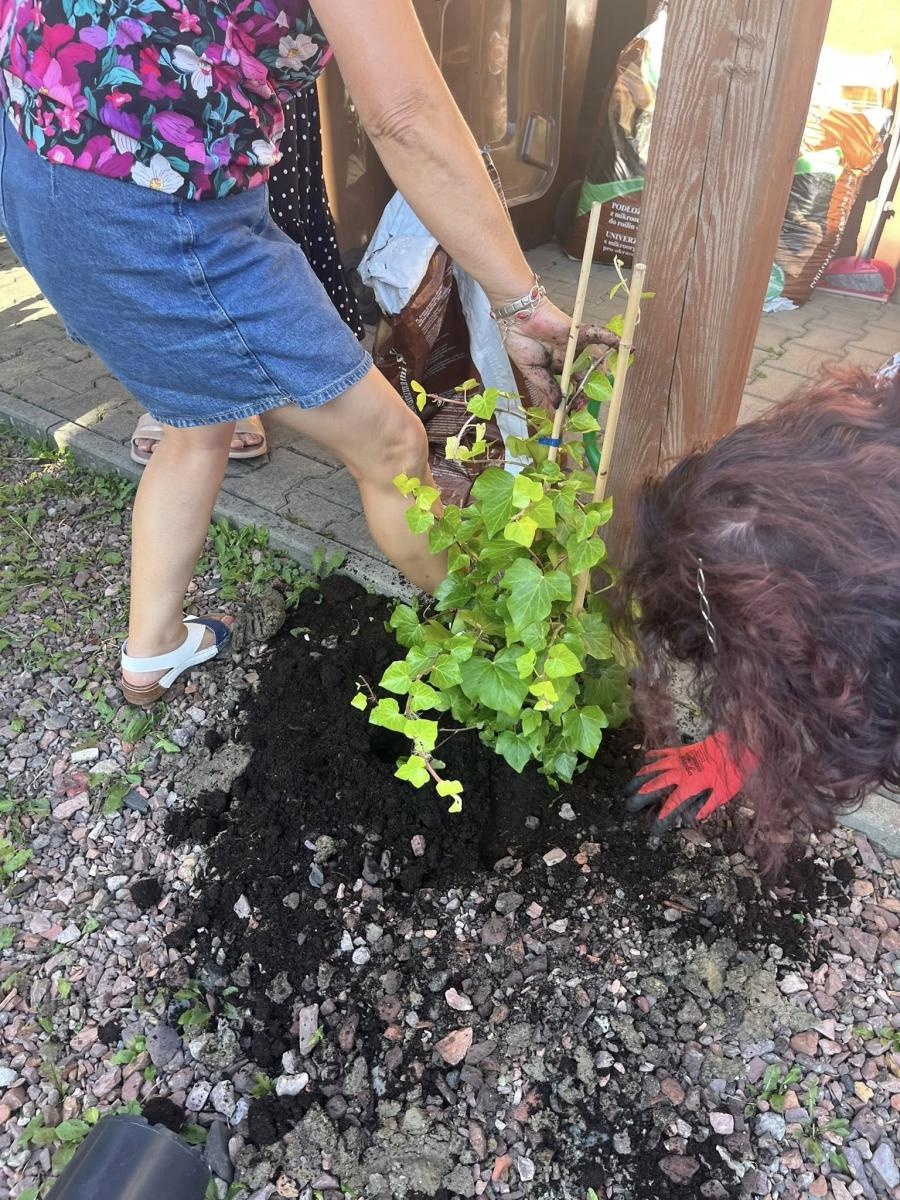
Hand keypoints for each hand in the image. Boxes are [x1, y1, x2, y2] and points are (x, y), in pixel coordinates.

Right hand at [501, 300, 618, 411]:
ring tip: (606, 386)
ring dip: (600, 374)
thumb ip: (547, 388)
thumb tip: (558, 407)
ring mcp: (573, 346)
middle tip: (585, 406)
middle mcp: (566, 358)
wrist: (517, 320)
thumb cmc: (521, 342)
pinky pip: (598, 336)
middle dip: (585, 393)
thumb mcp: (533, 372)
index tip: (570, 413)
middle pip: (582, 377)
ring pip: (592, 361)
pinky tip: (626, 347)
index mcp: (554, 367)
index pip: (567, 386)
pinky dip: (612, 340)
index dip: (570, 400)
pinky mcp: (578, 333)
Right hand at [625, 731, 754, 832]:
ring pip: (655, 768)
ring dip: (641, 777)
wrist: (734, 745)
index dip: (663, 815)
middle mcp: (680, 773)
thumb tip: (694, 817)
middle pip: (655, 785)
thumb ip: (708, 806)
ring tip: (631, 784)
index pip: (672, 803)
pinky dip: (653, 756)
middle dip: (641, 796)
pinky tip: (645, 758)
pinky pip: (663, 752)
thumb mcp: (724, 793)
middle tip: (630, 804)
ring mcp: (679, 759)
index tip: (654, 824)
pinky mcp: (682, 749)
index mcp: (690, 786)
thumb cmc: (732, 771)